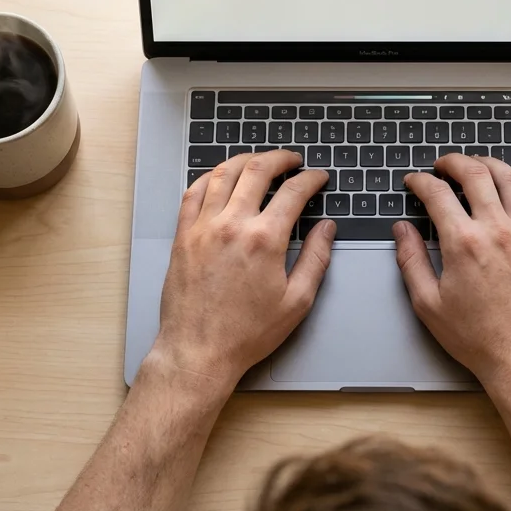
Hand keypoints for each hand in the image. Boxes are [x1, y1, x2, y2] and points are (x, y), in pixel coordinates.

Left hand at [149, 150, 334, 385]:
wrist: (198, 351)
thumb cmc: (246, 332)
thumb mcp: (296, 301)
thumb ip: (316, 259)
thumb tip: (327, 229)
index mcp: (264, 240)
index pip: (293, 192)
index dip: (311, 179)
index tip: (318, 177)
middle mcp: (232, 225)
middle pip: (257, 170)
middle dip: (279, 159)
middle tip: (292, 160)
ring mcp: (203, 228)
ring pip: (222, 174)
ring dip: (245, 160)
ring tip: (259, 161)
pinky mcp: (183, 236)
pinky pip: (192, 193)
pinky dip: (209, 178)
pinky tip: (219, 178)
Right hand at [391, 154, 510, 387]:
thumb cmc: (478, 337)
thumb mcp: (429, 304)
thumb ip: (411, 261)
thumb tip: (401, 231)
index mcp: (464, 244)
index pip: (437, 194)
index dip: (421, 182)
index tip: (415, 182)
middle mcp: (497, 230)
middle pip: (475, 174)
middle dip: (453, 162)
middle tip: (442, 164)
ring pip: (510, 178)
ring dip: (489, 164)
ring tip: (476, 164)